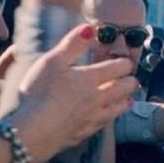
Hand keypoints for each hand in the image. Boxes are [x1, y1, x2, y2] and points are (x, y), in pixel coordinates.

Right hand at [18, 24, 136, 146]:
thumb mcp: (51, 61)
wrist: (31, 132)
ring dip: (124, 102)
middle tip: (132, 80)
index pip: (118, 68)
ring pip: (117, 109)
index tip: (125, 62)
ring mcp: (92, 118)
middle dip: (130, 82)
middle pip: (123, 89)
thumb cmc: (38, 93)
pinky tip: (106, 120)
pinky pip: (103, 125)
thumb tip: (90, 28)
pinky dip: (109, 119)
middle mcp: (97, 98)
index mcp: (90, 78)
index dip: (124, 63)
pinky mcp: (83, 134)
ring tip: (128, 99)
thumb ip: (72, 44)